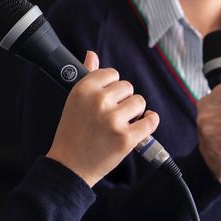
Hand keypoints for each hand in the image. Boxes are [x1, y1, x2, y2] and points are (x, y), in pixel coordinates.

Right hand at [46, 51, 159, 187]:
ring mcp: (113, 120)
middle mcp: (98, 101)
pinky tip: (143, 125)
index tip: (109, 96)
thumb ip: (87, 76)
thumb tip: (92, 54)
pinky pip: (151, 121)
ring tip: (123, 122)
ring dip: (135, 112)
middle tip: (113, 113)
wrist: (70, 166)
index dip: (112, 86)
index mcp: (84, 89)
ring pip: (139, 102)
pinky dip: (150, 122)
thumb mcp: (74, 101)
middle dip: (124, 99)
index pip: (111, 73)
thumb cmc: (72, 132)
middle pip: (128, 87)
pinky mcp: (126, 138)